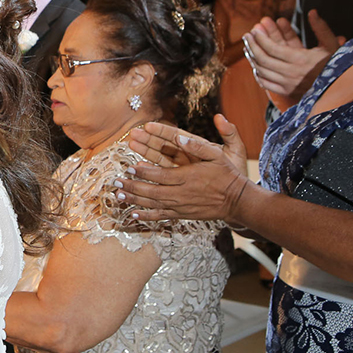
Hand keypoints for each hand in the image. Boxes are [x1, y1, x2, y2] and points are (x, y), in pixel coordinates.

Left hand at [121, 115, 249, 222]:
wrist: (237, 201)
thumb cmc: (226, 175)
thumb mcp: (216, 155)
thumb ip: (197, 145)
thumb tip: (179, 136)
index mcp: (186, 177)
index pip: (158, 174)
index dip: (142, 170)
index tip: (128, 166)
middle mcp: (180, 193)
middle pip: (150, 191)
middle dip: (131, 185)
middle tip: (115, 181)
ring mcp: (180, 206)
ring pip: (152, 204)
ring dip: (134, 200)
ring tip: (118, 195)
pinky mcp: (182, 215)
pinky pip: (161, 216)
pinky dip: (146, 216)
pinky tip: (133, 214)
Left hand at [243, 12, 339, 110]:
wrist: (341, 88)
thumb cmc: (336, 64)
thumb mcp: (331, 44)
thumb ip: (320, 28)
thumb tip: (312, 12)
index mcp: (301, 59)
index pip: (273, 48)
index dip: (261, 38)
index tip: (254, 30)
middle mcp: (291, 73)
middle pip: (264, 59)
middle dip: (252, 45)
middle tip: (246, 35)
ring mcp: (287, 84)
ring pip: (262, 70)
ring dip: (252, 58)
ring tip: (247, 46)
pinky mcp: (286, 92)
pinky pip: (265, 83)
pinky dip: (258, 73)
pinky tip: (254, 64)